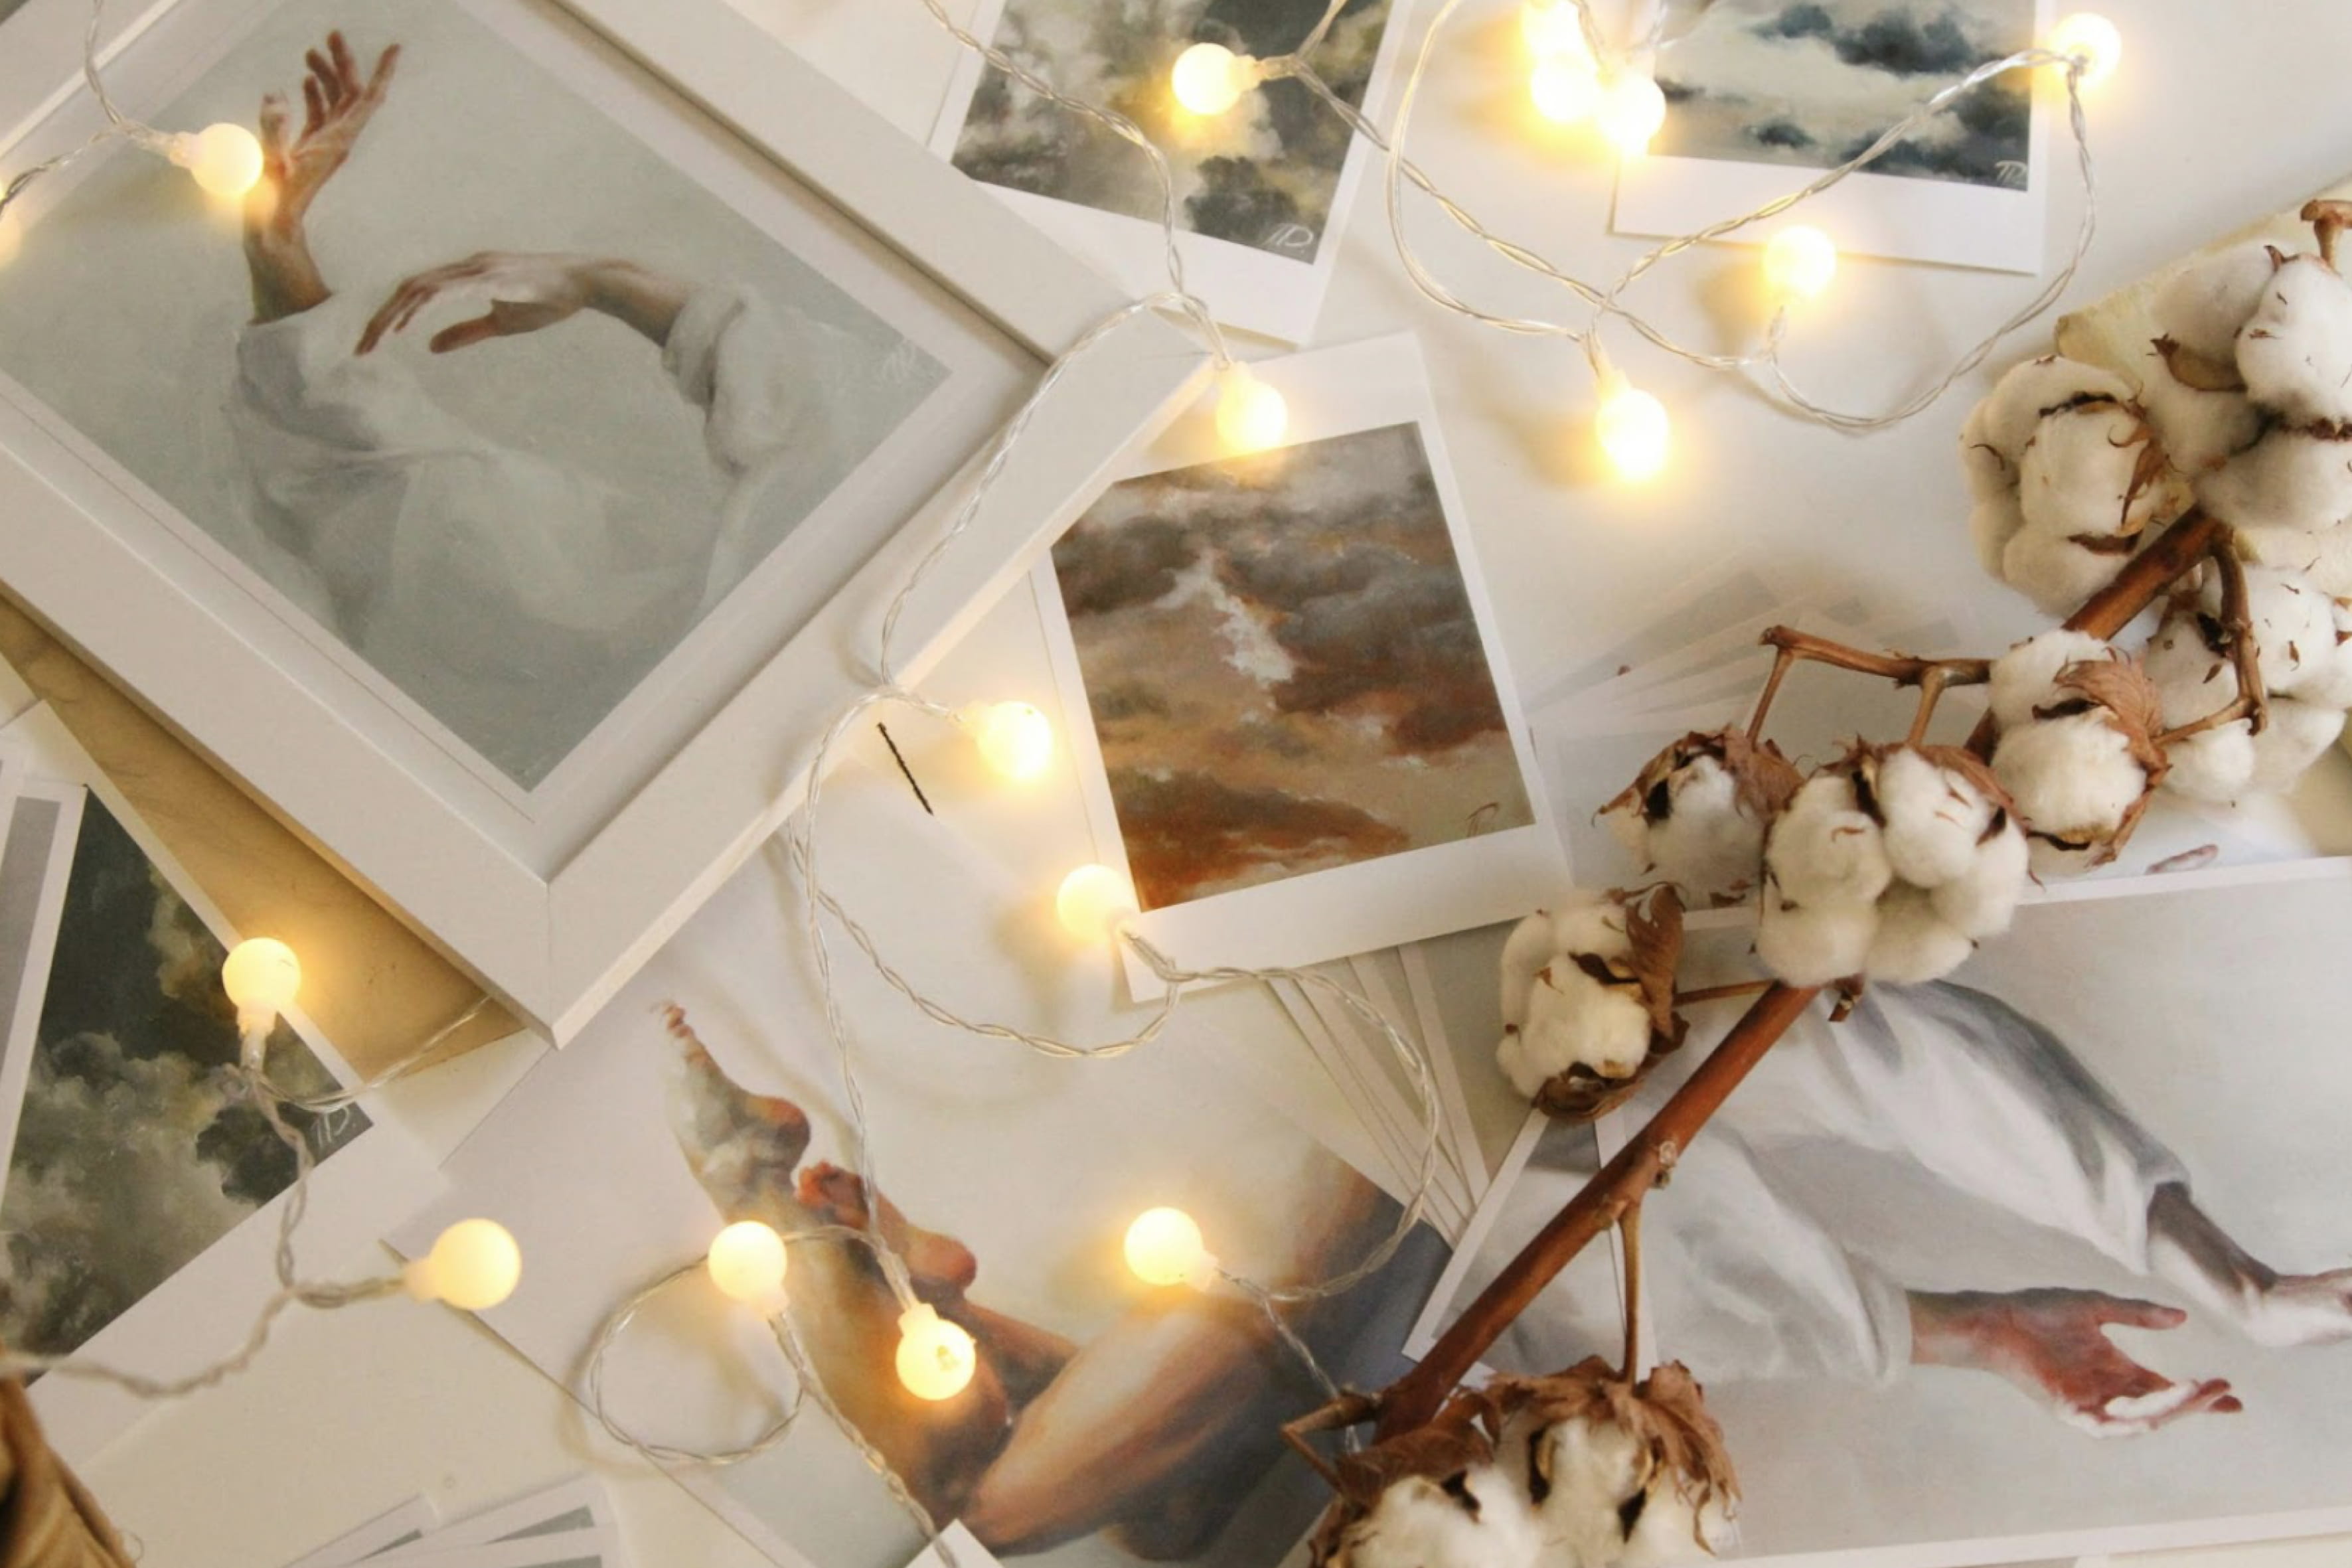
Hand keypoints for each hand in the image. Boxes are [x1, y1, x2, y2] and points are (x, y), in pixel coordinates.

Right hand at [251, 32, 398, 238]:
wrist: (274, 229)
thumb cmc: (274, 202)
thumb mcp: (270, 163)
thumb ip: (272, 129)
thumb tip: (275, 96)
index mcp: (338, 142)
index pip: (367, 100)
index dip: (381, 73)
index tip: (394, 49)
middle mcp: (338, 141)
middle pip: (350, 94)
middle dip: (345, 63)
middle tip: (333, 34)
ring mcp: (325, 145)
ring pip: (334, 102)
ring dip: (326, 75)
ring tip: (312, 51)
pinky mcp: (311, 150)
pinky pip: (320, 116)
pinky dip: (314, 95)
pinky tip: (303, 81)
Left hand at [357, 252, 604, 354]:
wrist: (586, 282)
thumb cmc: (549, 300)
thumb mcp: (502, 324)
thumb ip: (465, 333)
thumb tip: (429, 346)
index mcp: (466, 275)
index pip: (416, 293)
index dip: (390, 317)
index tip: (373, 344)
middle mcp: (465, 266)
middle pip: (408, 288)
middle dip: (381, 318)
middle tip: (361, 348)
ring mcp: (476, 269)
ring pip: (420, 288)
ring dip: (393, 315)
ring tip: (374, 341)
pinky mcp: (489, 277)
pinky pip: (446, 291)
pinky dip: (421, 307)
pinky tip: (405, 326)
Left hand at [1910, 1288, 2241, 1436]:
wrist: (1996, 1319)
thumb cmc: (2040, 1312)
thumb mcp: (2097, 1307)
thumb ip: (2138, 1313)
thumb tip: (2182, 1317)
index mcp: (2119, 1370)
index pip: (2168, 1389)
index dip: (2201, 1395)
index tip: (2234, 1396)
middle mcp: (2110, 1392)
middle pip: (2163, 1407)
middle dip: (2195, 1402)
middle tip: (2225, 1390)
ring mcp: (2091, 1404)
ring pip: (2140, 1418)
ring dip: (2170, 1410)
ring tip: (2198, 1392)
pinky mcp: (2069, 1411)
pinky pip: (2105, 1425)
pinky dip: (2129, 1424)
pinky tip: (2151, 1418)